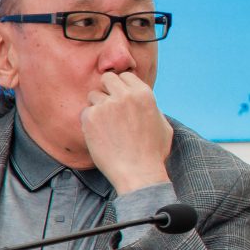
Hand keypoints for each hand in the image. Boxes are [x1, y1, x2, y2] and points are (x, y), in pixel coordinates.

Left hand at [78, 71, 172, 192]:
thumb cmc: (153, 153)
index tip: (120, 98)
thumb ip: (153, 108)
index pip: (125, 76)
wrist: (138, 173)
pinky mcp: (91, 118)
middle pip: (107, 79)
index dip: (122, 87)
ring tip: (107, 126)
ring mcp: (106, 106)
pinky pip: (85, 112)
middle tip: (109, 107)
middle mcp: (125, 95)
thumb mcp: (163, 126)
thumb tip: (144, 101)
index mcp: (144, 94)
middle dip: (107, 90)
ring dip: (98, 107)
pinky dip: (90, 122)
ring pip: (94, 95)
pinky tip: (101, 136)